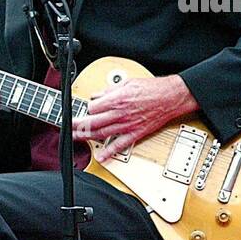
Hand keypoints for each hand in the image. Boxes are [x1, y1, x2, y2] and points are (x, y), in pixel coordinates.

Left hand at [77, 75, 197, 162]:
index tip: (83, 109)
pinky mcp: (135, 133)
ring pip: (101, 134)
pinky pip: (120, 145)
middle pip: (93, 122)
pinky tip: (101, 157)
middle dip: (78, 125)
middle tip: (69, 127)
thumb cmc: (152, 89)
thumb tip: (97, 95)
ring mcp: (127, 125)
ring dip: (86, 137)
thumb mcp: (128, 82)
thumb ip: (110, 90)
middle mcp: (120, 113)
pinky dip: (109, 152)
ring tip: (76, 138)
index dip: (86, 108)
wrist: (171, 97)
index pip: (93, 107)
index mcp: (117, 99)